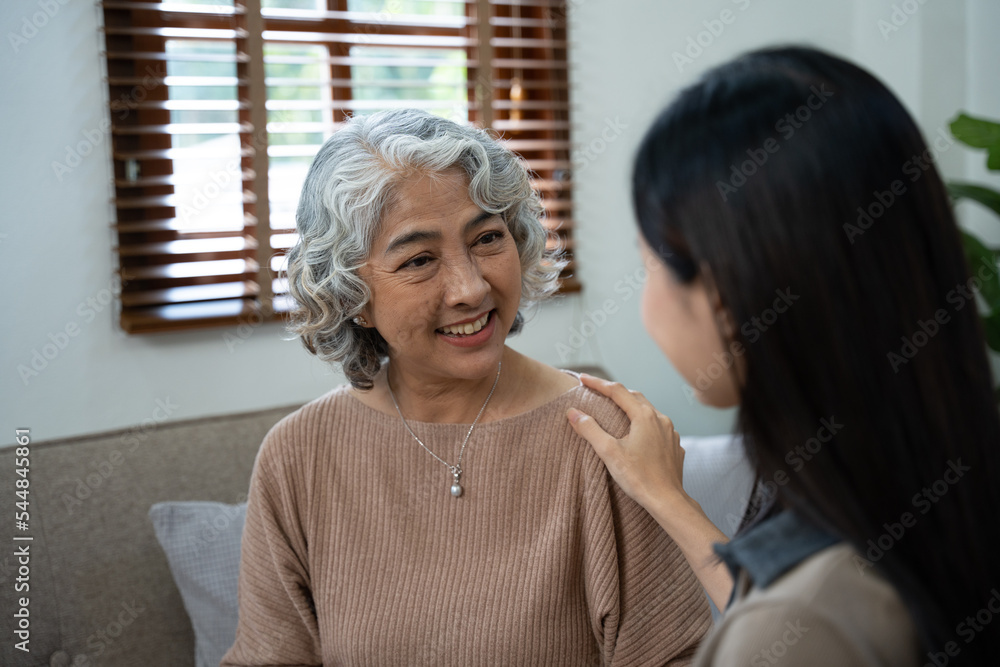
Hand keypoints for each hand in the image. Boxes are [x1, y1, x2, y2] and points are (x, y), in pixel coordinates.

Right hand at [566, 373, 688, 513]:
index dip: (598, 383)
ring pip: (648, 411)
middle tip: (597, 391)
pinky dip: (644, 423)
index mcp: (644, 416)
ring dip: (631, 407)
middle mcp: (661, 419)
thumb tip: (573, 413)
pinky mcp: (674, 446)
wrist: (668, 501)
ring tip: (616, 409)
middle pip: (634, 397)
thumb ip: (590, 430)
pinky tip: (638, 433)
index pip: (617, 391)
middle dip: (615, 392)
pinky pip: (658, 427)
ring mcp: (670, 432)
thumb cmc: (639, 478)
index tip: (582, 379)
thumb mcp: (609, 452)